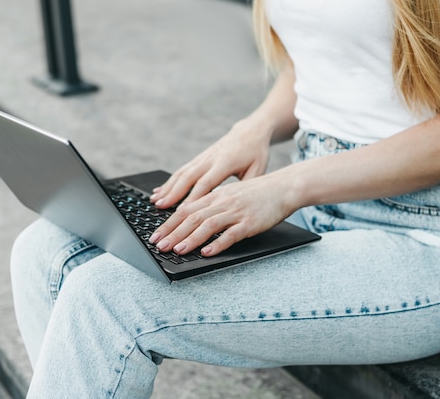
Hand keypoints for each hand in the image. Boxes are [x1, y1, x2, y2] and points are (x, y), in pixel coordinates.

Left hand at [149, 171, 295, 256]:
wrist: (284, 187)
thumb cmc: (258, 193)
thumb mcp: (231, 195)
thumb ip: (213, 205)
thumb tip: (193, 220)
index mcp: (216, 195)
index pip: (186, 209)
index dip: (169, 223)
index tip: (156, 236)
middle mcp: (223, 202)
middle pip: (192, 217)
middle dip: (173, 233)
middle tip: (158, 246)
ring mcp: (236, 212)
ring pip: (208, 225)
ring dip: (190, 239)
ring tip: (177, 250)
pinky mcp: (250, 222)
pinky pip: (231, 234)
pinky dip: (218, 243)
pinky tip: (207, 252)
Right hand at [150, 118, 271, 208]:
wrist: (250, 131)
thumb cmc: (256, 153)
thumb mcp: (258, 170)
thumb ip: (246, 188)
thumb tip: (236, 207)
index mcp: (225, 163)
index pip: (206, 182)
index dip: (193, 197)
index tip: (183, 210)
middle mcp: (210, 159)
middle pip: (188, 177)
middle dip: (173, 193)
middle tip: (160, 207)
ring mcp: (203, 157)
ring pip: (181, 173)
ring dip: (167, 187)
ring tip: (155, 201)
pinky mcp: (199, 158)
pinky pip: (182, 170)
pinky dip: (169, 182)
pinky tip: (159, 192)